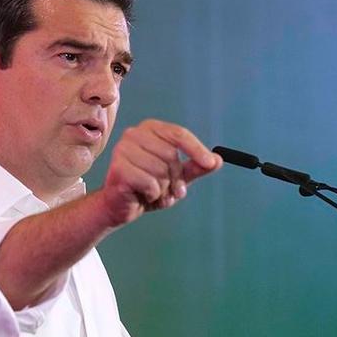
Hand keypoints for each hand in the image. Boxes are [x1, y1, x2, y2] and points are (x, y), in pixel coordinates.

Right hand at [100, 119, 222, 225]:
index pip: (178, 134)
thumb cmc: (147, 187)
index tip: (211, 163)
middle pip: (171, 155)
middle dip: (176, 178)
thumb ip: (196, 167)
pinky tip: (143, 196)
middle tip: (174, 192)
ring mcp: (123, 150)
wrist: (120, 206)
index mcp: (149, 129)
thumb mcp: (177, 177)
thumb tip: (218, 160)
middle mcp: (134, 134)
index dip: (197, 149)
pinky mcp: (118, 168)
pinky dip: (153, 195)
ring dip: (164, 189)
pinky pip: (150, 184)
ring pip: (161, 171)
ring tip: (156, 194)